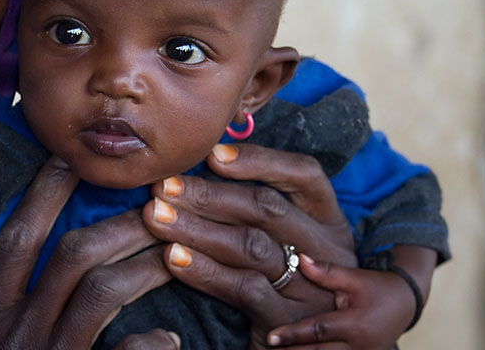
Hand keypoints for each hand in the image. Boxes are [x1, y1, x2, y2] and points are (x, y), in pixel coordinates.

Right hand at [0, 157, 178, 349]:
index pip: (18, 239)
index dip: (43, 195)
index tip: (70, 159)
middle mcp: (16, 329)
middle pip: (70, 255)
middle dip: (115, 222)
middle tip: (156, 197)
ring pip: (99, 293)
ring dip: (142, 266)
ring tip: (175, 248)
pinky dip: (144, 347)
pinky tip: (167, 340)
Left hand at [142, 143, 356, 348]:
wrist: (296, 347)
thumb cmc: (279, 281)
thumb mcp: (280, 241)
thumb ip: (251, 207)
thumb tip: (199, 166)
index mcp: (327, 220)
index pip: (304, 174)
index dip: (260, 159)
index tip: (213, 154)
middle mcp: (327, 250)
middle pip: (267, 208)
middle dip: (209, 194)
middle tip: (162, 187)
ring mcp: (311, 287)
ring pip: (251, 246)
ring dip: (197, 228)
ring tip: (157, 217)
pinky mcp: (287, 321)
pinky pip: (243, 288)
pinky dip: (204, 269)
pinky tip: (172, 258)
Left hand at [264, 254, 416, 348]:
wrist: (406, 305)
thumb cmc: (377, 288)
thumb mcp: (354, 277)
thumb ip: (326, 272)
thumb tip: (298, 259)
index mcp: (355, 325)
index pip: (318, 331)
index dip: (293, 334)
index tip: (270, 337)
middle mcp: (359, 347)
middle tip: (266, 348)